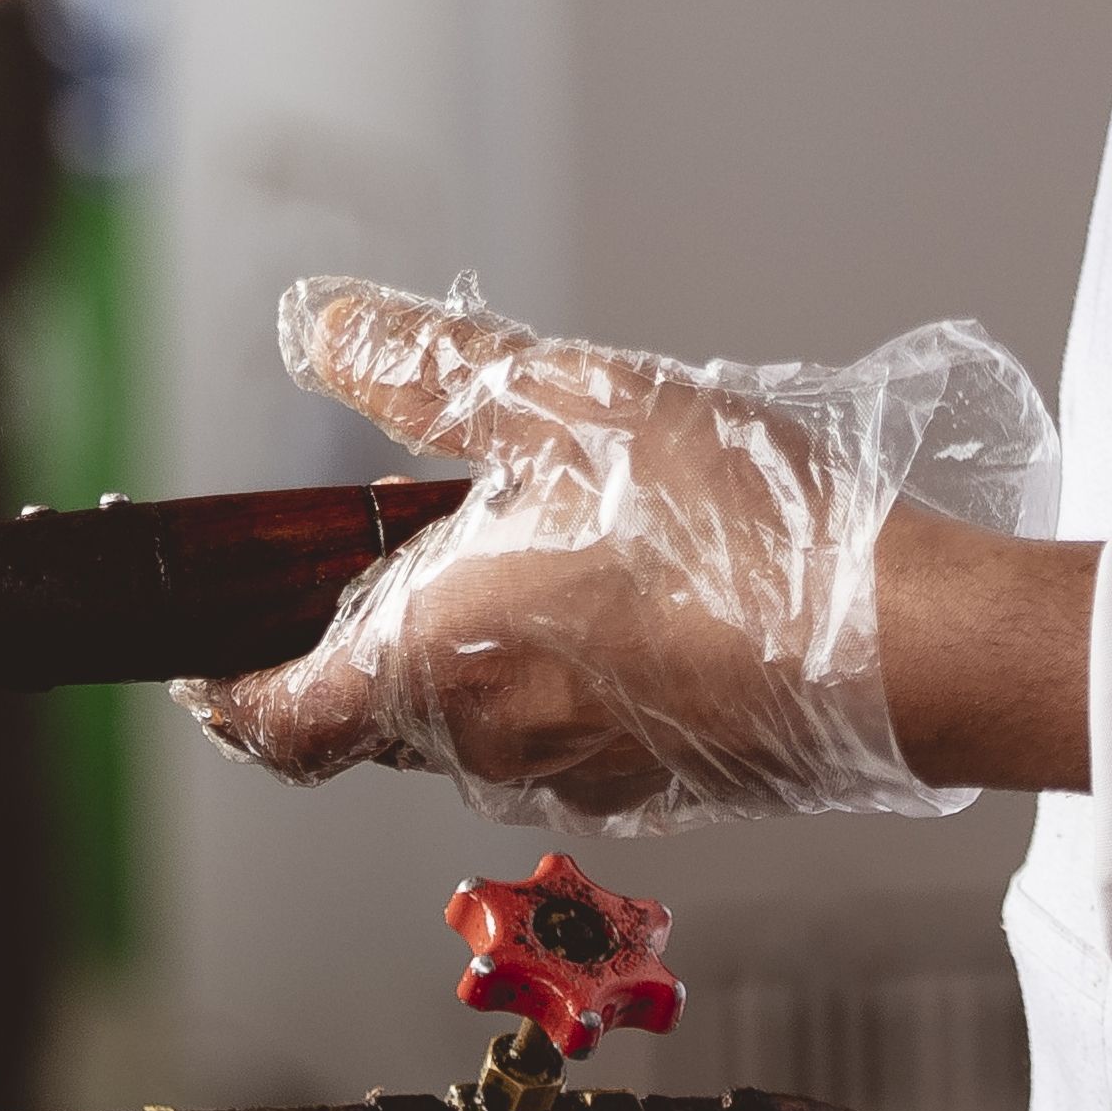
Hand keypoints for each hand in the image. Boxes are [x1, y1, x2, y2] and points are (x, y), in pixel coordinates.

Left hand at [174, 278, 1067, 831]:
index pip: (276, 724)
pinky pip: (568, 740)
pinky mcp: (664, 785)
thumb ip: (418, 368)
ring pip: (473, 730)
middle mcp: (488, 744)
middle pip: (370, 719)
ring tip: (523, 556)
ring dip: (467, 660)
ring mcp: (581, 774)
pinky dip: (557, 680)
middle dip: (358, 647)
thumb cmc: (736, 530)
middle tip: (382, 560)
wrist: (909, 641)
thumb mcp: (558, 401)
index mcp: (429, 665)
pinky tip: (617, 602)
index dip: (225, 697)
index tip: (201, 664)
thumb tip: (316, 325)